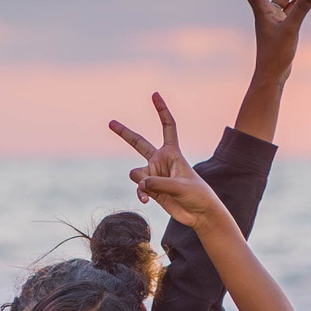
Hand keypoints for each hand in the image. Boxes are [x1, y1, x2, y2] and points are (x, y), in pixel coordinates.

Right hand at [110, 95, 224, 230]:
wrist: (199, 214)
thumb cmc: (197, 195)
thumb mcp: (180, 186)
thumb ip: (159, 183)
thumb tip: (141, 184)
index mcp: (172, 153)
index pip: (167, 126)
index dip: (161, 111)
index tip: (155, 95)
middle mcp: (161, 161)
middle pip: (139, 143)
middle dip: (124, 133)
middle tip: (110, 122)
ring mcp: (154, 175)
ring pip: (136, 173)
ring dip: (142, 183)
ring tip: (151, 192)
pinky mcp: (151, 190)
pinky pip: (138, 188)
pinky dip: (140, 194)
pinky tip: (146, 201)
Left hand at [225, 0, 310, 80]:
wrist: (273, 75)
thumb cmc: (277, 54)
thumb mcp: (292, 28)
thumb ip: (304, 7)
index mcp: (261, 9)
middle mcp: (263, 10)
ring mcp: (271, 17)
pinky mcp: (279, 24)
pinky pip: (289, 7)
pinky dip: (299, 3)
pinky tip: (309, 1)